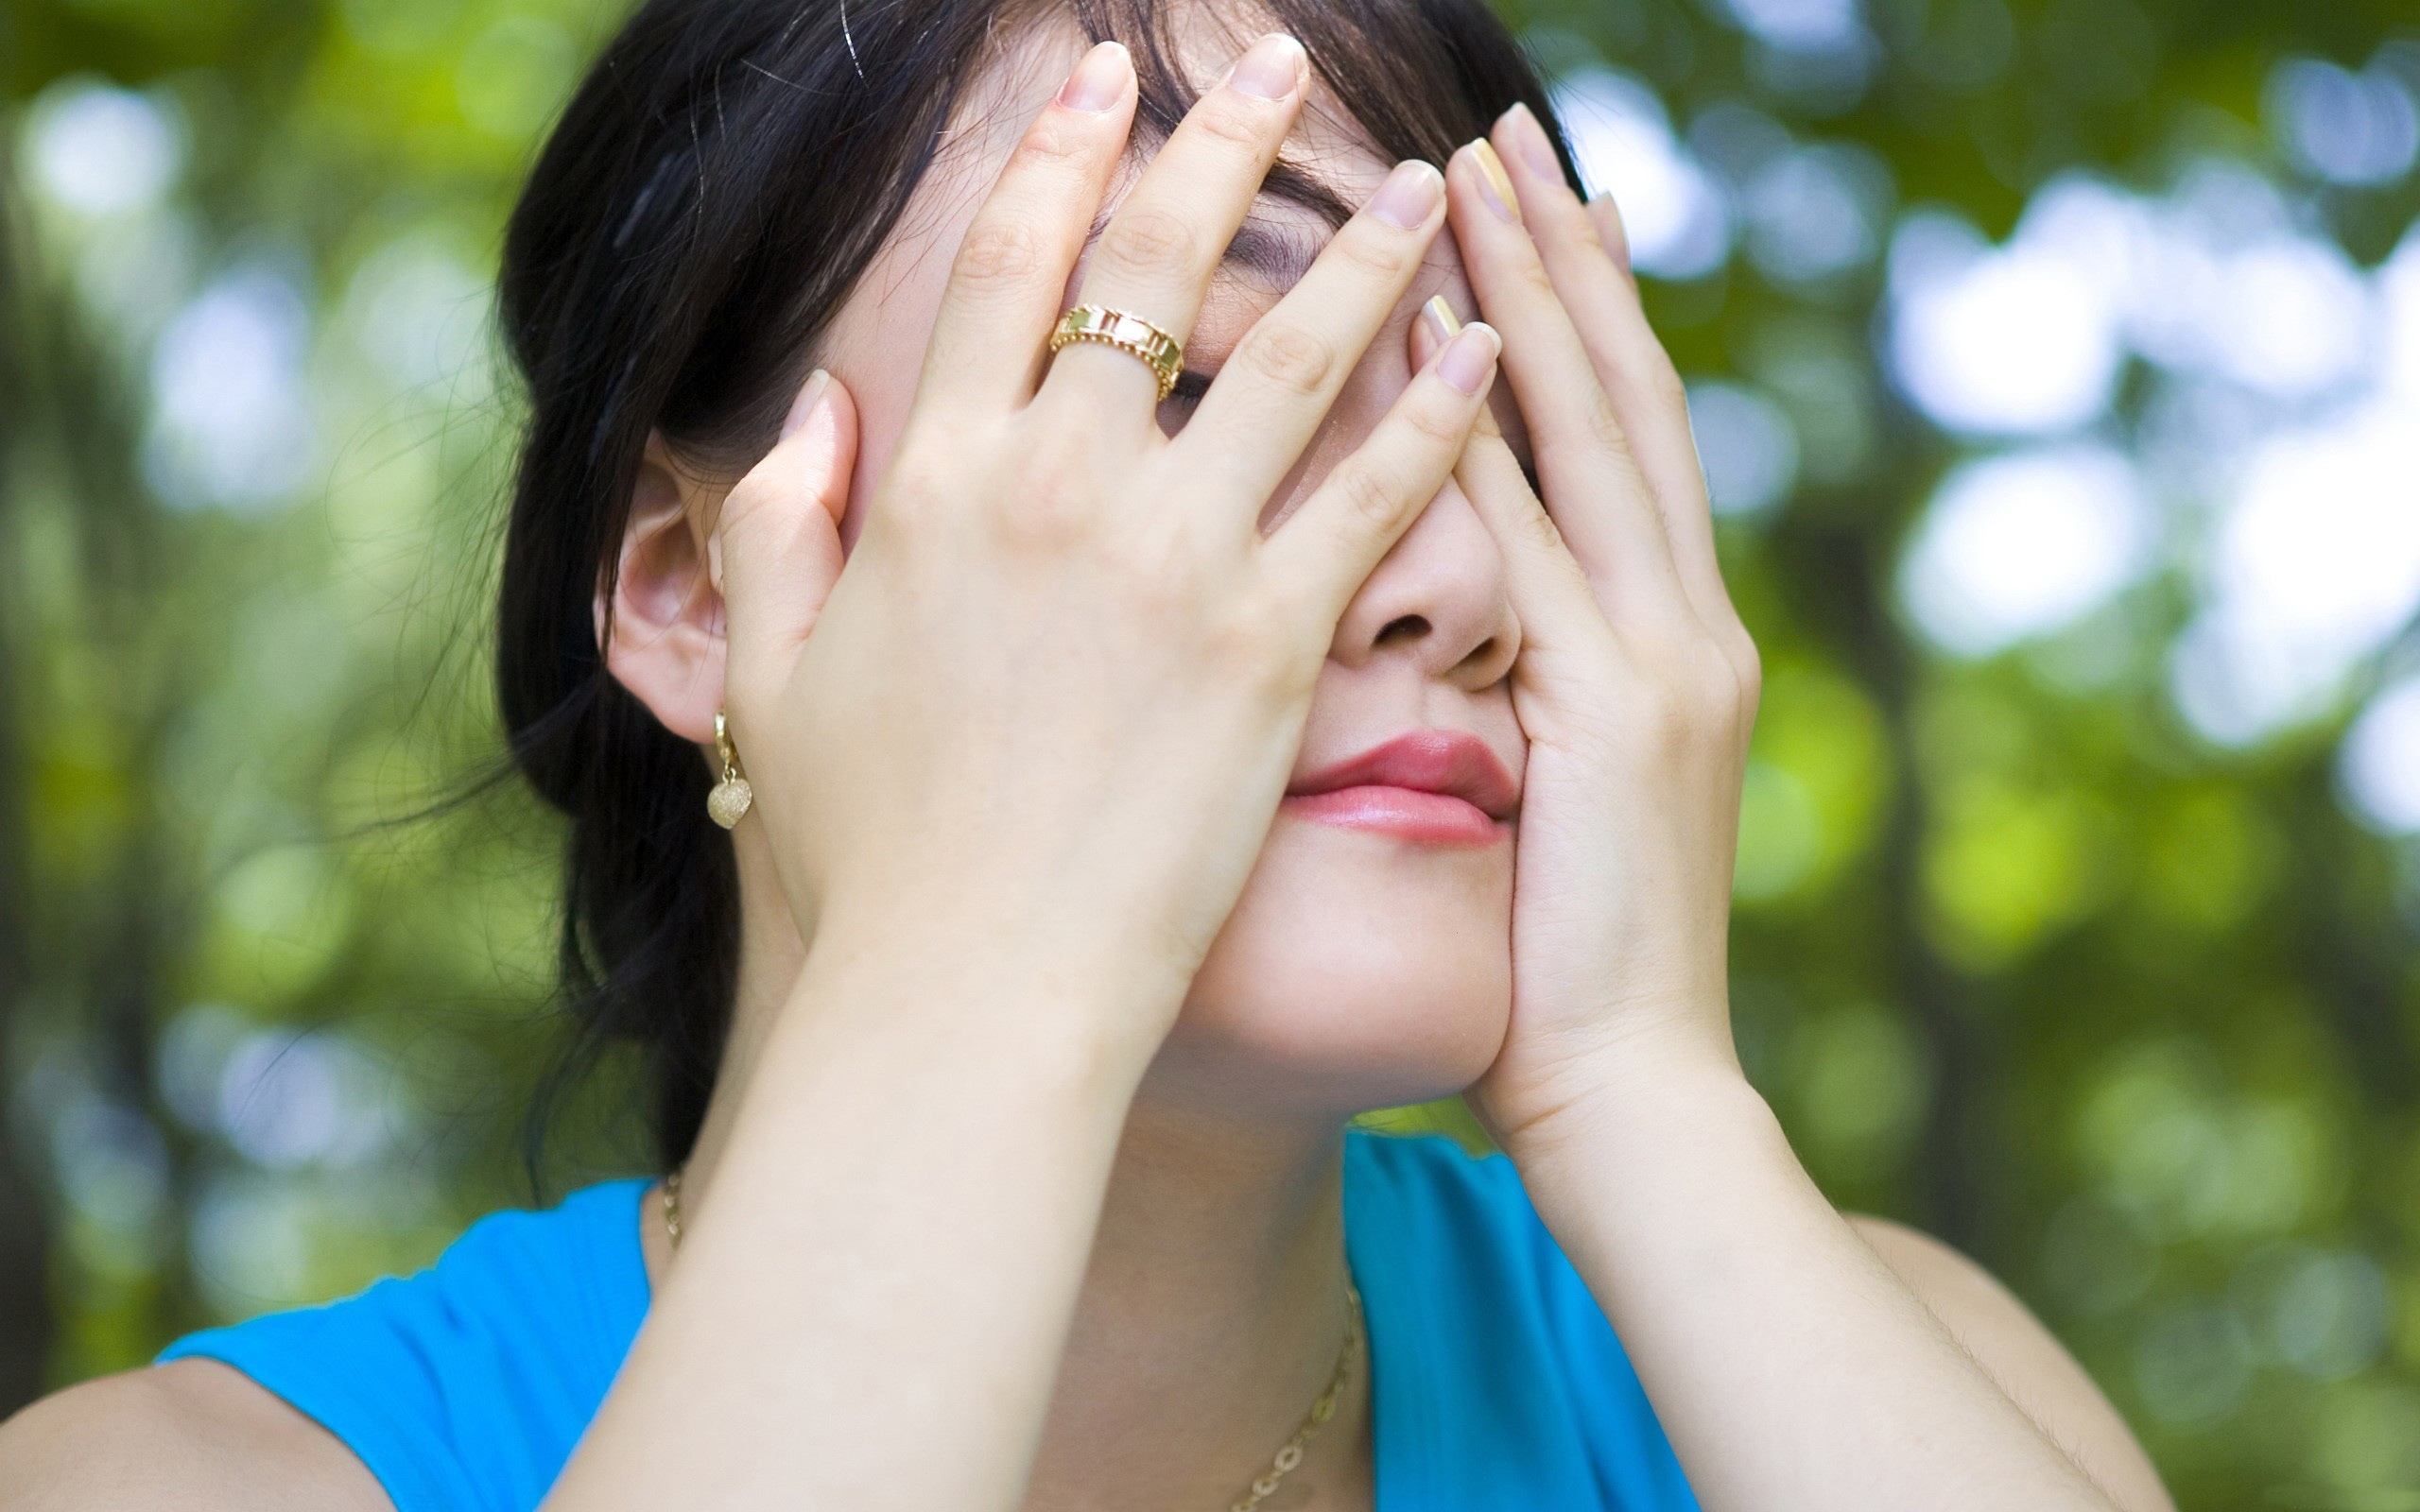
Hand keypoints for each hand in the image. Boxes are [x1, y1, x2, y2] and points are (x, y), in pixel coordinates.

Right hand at [704, 37, 1502, 1045]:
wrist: (970, 994)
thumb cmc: (873, 857)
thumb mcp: (775, 680)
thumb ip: (776, 527)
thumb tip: (807, 414)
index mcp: (932, 480)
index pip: (1005, 266)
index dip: (1059, 153)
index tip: (1106, 81)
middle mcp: (1056, 488)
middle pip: (1154, 266)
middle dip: (1222, 141)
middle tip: (1275, 62)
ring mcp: (1172, 560)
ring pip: (1292, 356)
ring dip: (1368, 253)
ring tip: (1429, 183)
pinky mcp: (1272, 646)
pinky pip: (1374, 499)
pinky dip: (1438, 416)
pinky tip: (1488, 352)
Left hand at [1428, 107, 1761, 1148]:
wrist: (1636, 1093)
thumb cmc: (1568, 972)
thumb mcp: (1565, 800)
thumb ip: (1537, 693)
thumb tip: (1470, 621)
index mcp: (1672, 643)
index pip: (1625, 441)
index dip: (1586, 314)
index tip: (1540, 200)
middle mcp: (1686, 624)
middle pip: (1623, 397)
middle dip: (1563, 258)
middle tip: (1508, 133)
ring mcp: (1663, 659)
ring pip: (1594, 437)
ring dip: (1531, 301)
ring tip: (1478, 176)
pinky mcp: (1617, 709)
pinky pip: (1539, 542)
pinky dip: (1486, 436)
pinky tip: (1437, 340)